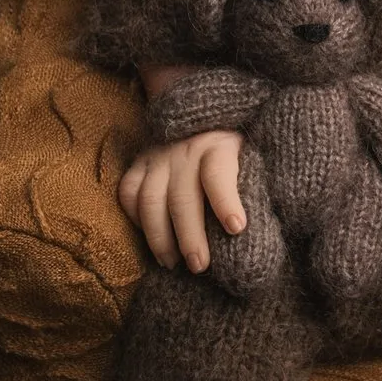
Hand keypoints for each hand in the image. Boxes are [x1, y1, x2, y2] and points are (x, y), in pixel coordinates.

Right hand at [117, 131, 244, 272]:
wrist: (202, 114)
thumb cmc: (233, 150)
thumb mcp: (250, 156)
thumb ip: (252, 185)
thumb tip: (253, 228)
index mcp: (219, 147)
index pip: (218, 175)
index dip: (226, 202)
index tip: (237, 228)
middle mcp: (185, 151)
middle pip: (182, 198)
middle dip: (190, 237)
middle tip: (199, 265)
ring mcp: (158, 156)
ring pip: (151, 200)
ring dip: (159, 237)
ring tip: (171, 263)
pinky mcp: (139, 162)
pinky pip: (128, 192)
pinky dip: (135, 219)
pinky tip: (149, 238)